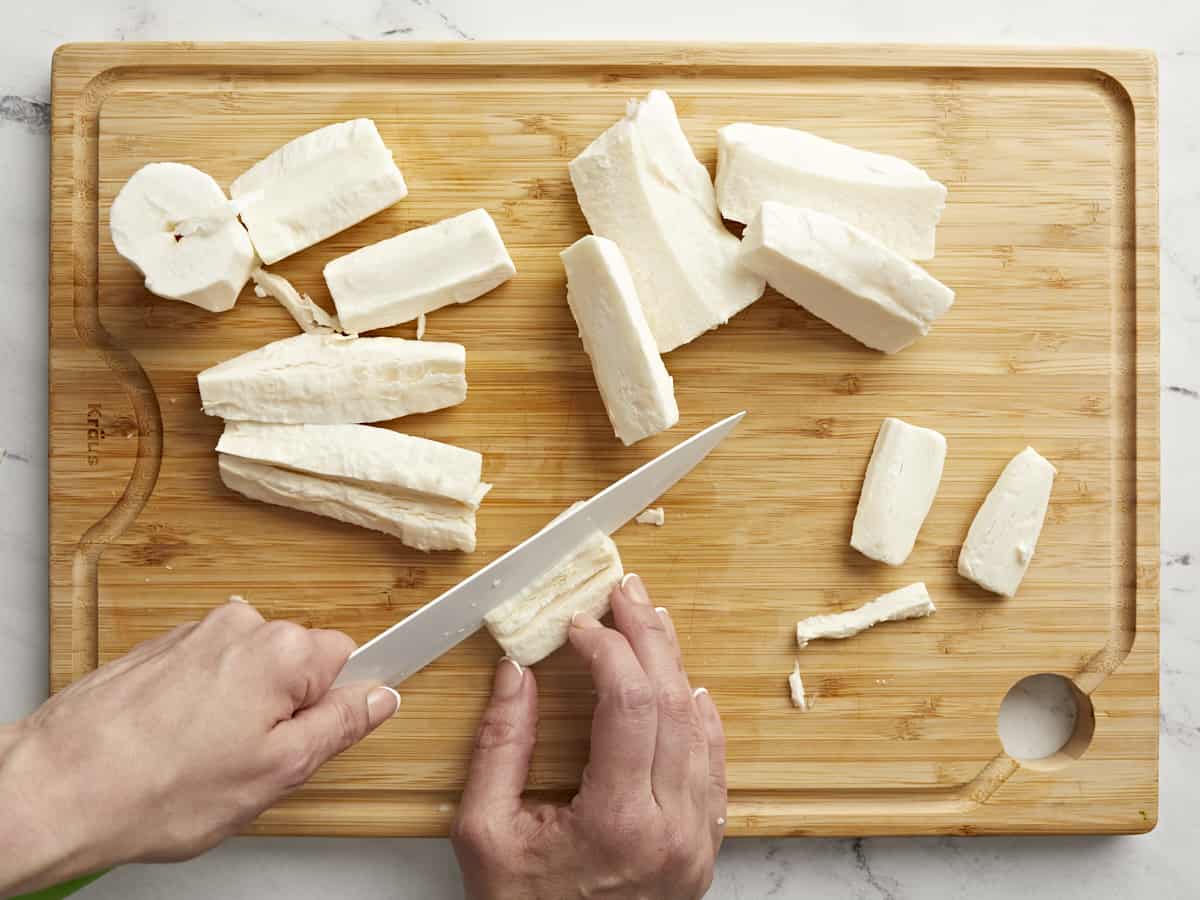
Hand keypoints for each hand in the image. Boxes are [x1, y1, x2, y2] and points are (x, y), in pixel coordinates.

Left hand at [0, 597, 399, 895]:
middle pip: (294, 664)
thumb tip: (380, 697)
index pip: (345, 659)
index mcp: (282, 649)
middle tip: (250, 764)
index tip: (313, 738)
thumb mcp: (279, 771)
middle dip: (282, 712)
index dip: (331, 708)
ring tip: (201, 761)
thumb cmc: (160, 788)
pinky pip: (206, 674)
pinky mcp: (157, 649)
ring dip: (237, 711)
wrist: (55, 788)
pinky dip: (198, 706)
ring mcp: (194, 634)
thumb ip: (341, 725)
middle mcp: (240, 625)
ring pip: (247, 672)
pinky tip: (173, 747)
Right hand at [452, 574, 726, 899]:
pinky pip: (715, 770)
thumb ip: (500, 746)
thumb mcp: (485, 834)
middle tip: (626, 594)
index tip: (579, 623)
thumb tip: (518, 672)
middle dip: (647, 637)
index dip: (606, 649)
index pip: (628, 704)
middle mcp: (671, 828)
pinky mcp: (701, 848)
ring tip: (652, 624)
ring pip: (700, 730)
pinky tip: (689, 691)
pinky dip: (703, 722)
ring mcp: (695, 841)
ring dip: (675, 668)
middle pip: (672, 704)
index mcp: (617, 822)